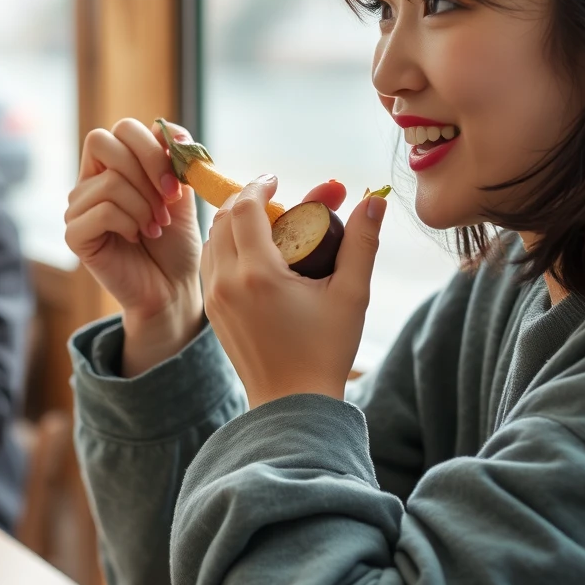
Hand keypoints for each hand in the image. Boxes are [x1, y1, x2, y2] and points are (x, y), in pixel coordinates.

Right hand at [65, 119, 203, 375]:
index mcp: (116, 164)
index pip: (122, 129)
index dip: (153, 148)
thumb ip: (174, 159)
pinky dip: (128, 223)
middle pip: (102, 142)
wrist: (172, 287)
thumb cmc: (176, 241)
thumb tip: (165, 129)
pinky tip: (135, 237)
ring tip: (155, 227)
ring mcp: (78, 207)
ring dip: (143, 206)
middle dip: (146, 171)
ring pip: (109, 182)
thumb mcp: (182, 193)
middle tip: (167, 205)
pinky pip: (101, 211)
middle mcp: (91, 180)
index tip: (177, 181)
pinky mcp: (74, 234)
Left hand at [201, 176, 385, 406]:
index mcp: (258, 274)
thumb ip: (361, 243)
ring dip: (234, 222)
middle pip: (223, 218)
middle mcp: (227, 281)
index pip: (244, 209)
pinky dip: (225, 245)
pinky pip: (210, 262)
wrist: (292, 404)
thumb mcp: (351, 295)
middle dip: (248, 200)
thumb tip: (375, 202)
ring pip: (213, 239)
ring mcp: (214, 297)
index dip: (259, 186)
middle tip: (276, 199)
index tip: (277, 180)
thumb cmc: (326, 351)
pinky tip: (252, 250)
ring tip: (265, 222)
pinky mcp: (212, 310)